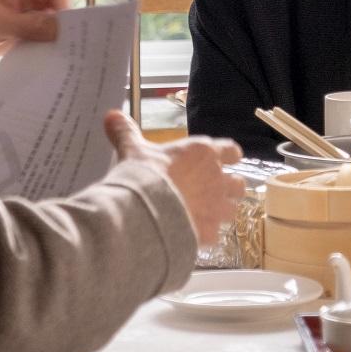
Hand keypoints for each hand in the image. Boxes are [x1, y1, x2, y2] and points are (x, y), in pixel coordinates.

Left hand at [0, 0, 67, 60]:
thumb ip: (30, 26)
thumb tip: (60, 29)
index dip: (65, 13)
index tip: (68, 35)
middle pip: (58, 11)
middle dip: (61, 29)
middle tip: (66, 50)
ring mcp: (25, 15)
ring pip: (51, 28)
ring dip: (52, 41)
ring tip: (57, 58)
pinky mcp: (21, 32)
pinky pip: (39, 40)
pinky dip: (42, 49)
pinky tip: (44, 61)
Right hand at [104, 110, 245, 248]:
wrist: (146, 213)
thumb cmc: (145, 175)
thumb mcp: (133, 150)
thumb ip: (126, 132)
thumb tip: (111, 115)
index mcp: (204, 153)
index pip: (232, 151)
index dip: (228, 157)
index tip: (221, 161)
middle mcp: (217, 179)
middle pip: (239, 184)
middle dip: (229, 189)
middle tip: (212, 192)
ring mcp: (217, 208)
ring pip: (232, 211)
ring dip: (220, 212)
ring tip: (203, 216)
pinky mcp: (210, 232)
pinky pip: (216, 236)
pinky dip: (206, 236)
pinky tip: (192, 235)